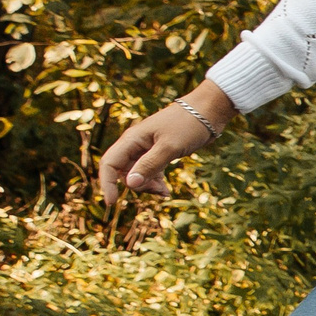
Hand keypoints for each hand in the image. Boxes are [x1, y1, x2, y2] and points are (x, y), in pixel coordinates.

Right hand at [98, 82, 235, 203]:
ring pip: (137, 174)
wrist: (207, 112)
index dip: (107, 184)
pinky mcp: (159, 152)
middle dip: (137, 186)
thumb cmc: (188, 125)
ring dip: (147, 186)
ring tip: (165, 192)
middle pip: (123, 172)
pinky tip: (166, 191)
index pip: (109, 164)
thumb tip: (130, 184)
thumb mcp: (169, 147)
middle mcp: (135, 144)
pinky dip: (155, 182)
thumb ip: (150, 165)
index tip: (113, 203)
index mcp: (132, 140)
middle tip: (159, 191)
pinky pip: (149, 171)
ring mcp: (147, 148)